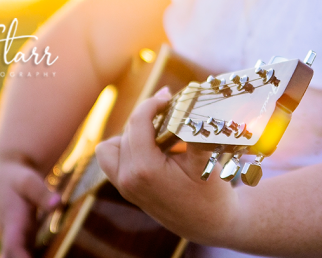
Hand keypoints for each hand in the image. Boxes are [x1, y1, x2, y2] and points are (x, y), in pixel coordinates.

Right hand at [0, 159, 59, 257]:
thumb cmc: (17, 179)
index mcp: (11, 223)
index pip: (13, 247)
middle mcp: (10, 238)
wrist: (2, 179)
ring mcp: (15, 243)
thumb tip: (57, 203)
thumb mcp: (28, 180)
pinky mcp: (22, 244)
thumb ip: (42, 192)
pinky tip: (58, 256)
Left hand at [95, 88, 239, 246]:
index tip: (169, 96)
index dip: (152, 103)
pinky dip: (125, 147)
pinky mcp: (125, 189)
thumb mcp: (205, 162)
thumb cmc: (211, 194)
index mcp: (145, 170)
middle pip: (128, 130)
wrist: (210, 226)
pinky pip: (110, 159)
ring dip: (133, 131)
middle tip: (171, 107)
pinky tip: (149, 144)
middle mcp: (127, 178)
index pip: (138, 122)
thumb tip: (186, 101)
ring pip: (113, 144)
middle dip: (148, 114)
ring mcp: (124, 186)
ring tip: (158, 128)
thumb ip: (192, 132)